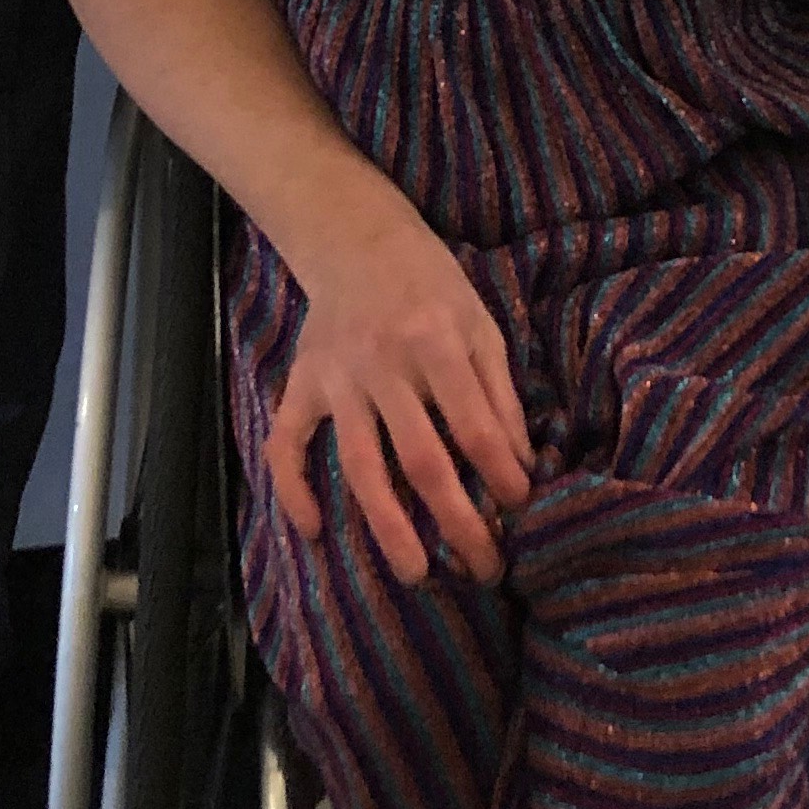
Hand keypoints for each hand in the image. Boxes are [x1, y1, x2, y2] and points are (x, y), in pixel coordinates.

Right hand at [266, 188, 534, 587]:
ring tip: (416, 573)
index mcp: (437, 342)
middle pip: (423, 460)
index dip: (502, 476)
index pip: (475, 427)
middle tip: (484, 570)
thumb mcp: (480, 323)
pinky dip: (294, 489)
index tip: (520, 511)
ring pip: (361, 466)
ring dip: (389, 527)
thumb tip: (520, 465)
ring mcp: (338, 379)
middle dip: (458, 522)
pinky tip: (312, 531)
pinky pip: (288, 443)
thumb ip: (499, 392)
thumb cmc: (431, 284)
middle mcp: (385, 364)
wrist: (356, 236)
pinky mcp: (302, 383)